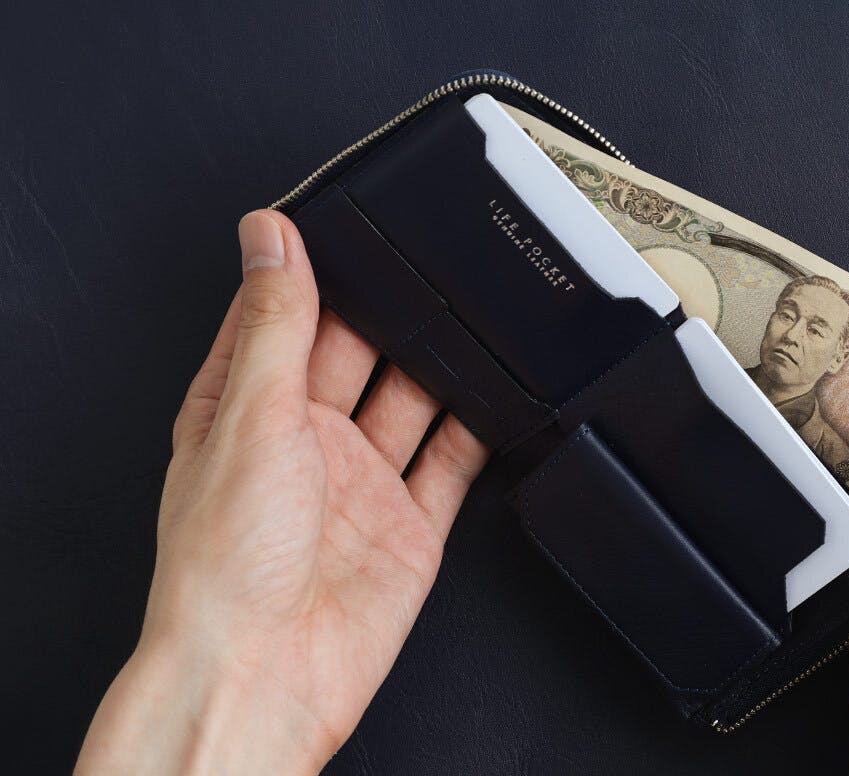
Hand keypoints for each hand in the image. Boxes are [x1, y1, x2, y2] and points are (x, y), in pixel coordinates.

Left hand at [75, 210, 488, 774]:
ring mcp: (361, 484)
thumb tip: (267, 238)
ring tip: (470, 323)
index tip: (348, 227)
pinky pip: (452, 464)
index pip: (282, 319)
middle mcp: (304, 442)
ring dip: (439, 368)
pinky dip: (477, 431)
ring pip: (412, 404)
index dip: (313, 273)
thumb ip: (276, 325)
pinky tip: (494, 400)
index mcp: (245, 409)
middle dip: (390, 318)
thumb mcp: (252, 417)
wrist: (267, 674)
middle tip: (428, 271)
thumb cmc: (224, 565)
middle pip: (358, 356)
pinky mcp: (409, 526)